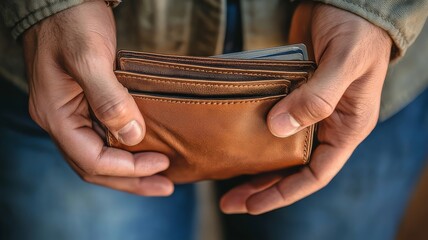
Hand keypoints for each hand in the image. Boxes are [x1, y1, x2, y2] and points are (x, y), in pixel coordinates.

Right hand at [23, 1, 172, 195]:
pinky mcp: (84, 106)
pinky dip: (124, 151)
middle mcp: (61, 121)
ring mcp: (71, 115)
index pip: (91, 159)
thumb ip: (109, 99)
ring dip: (129, 171)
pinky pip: (102, 139)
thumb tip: (133, 136)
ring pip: (99, 156)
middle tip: (165, 187)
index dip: (128, 168)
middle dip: (131, 180)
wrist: (64, 2)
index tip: (161, 163)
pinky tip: (143, 152)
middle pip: (95, 167)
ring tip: (160, 178)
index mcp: (56, 115)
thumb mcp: (90, 57)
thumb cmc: (73, 23)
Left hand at [220, 3, 391, 213]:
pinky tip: (231, 140)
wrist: (346, 3)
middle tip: (230, 201)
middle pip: (292, 167)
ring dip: (254, 164)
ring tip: (225, 179)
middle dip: (262, 187)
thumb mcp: (344, 63)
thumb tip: (278, 129)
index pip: (316, 173)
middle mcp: (326, 124)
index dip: (285, 192)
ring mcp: (306, 110)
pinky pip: (270, 120)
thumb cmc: (357, 31)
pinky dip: (252, 133)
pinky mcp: (290, 94)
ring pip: (278, 148)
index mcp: (347, 127)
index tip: (253, 204)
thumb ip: (317, 97)